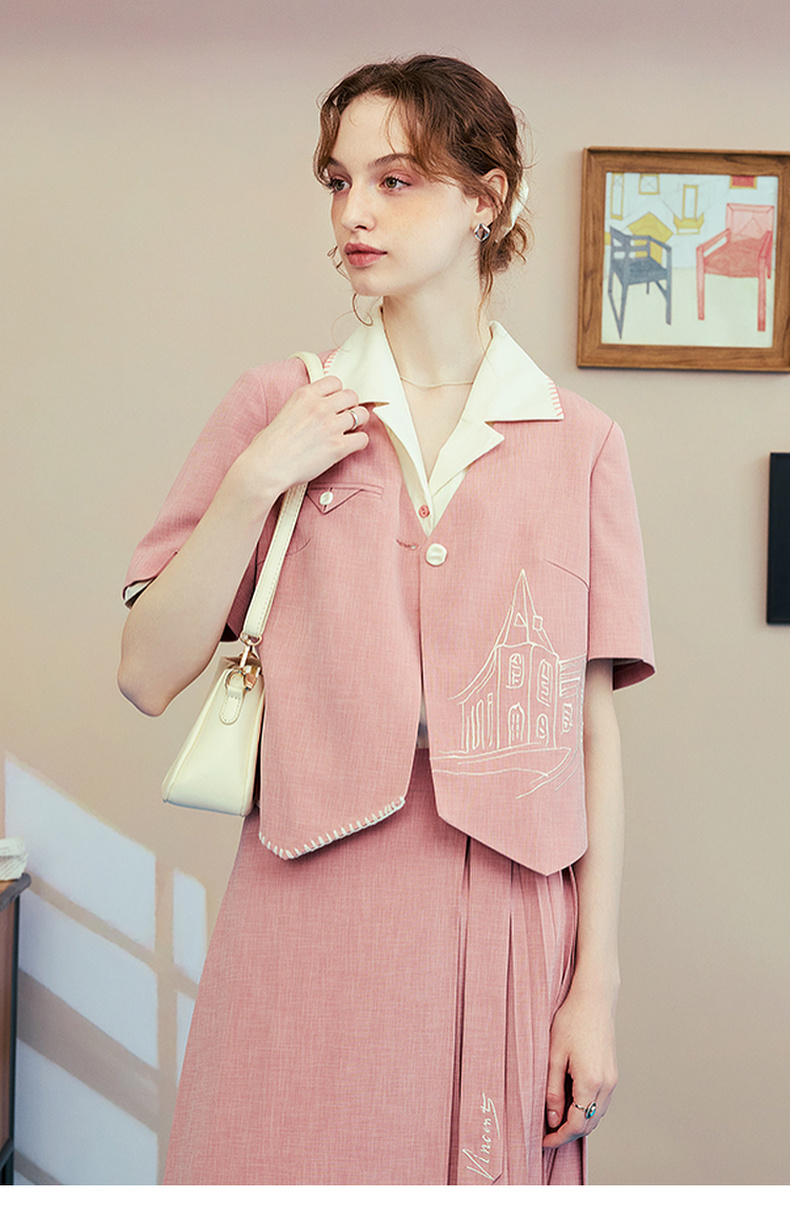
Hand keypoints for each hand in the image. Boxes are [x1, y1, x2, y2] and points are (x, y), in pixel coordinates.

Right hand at [230, 374, 370, 501]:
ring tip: (349, 432)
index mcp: (305, 394)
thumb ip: (303, 406)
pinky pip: (363, 438)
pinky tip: (350, 447)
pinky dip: (359, 442)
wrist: (266, 467)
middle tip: (345, 418)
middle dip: (351, 406)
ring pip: (361, 415)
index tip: (335, 403)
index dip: (338, 393)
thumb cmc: (269, 445)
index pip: (335, 382)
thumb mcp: (284, 412)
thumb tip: (314, 411)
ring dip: (358, 424)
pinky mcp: (338, 447)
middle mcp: (320, 406)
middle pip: (352, 396)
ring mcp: (331, 426)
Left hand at [542, 984, 617, 1148]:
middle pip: (589, 1124)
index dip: (559, 1137)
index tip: (543, 1141)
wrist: (594, 999)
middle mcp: (606, 1084)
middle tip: (547, 1134)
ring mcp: (612, 1079)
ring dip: (579, 1122)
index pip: (576, 1124)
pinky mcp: (613, 1073)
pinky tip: (571, 1104)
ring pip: (597, 1115)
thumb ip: (553, 1090)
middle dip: (569, 1133)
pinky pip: (602, 1102)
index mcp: (590, 1082)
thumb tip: (552, 1119)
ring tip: (556, 1120)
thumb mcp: (554, 1055)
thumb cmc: (571, 1021)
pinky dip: (587, 1110)